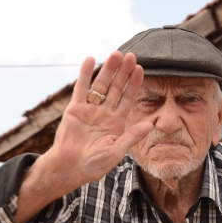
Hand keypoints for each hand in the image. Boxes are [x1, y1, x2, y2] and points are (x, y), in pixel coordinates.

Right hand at [40, 51, 152, 192]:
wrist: (70, 168)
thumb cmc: (94, 165)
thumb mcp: (117, 151)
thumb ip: (132, 136)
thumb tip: (150, 124)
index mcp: (117, 123)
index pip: (128, 99)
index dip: (134, 84)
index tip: (140, 70)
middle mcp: (105, 114)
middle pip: (116, 88)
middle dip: (123, 73)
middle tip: (131, 56)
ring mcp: (90, 110)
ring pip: (101, 85)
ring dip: (108, 70)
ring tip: (116, 54)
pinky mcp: (75, 109)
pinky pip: (81, 88)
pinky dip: (85, 74)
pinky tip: (91, 59)